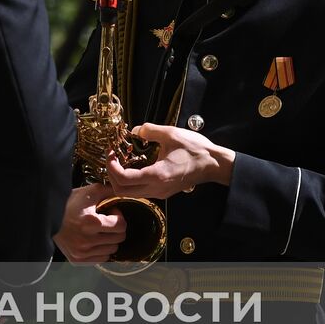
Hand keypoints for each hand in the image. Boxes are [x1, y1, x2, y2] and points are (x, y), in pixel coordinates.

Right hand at [54, 183, 127, 262]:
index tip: (111, 213)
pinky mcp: (78, 260)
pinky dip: (101, 250)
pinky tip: (93, 240)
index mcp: (90, 222)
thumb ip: (108, 190)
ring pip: (111, 250)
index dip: (118, 217)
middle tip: (106, 221)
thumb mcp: (88, 192)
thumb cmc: (67, 204)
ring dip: (109, 239)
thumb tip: (123, 191)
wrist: (47, 217)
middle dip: (116, 228)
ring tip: (98, 230)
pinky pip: (101, 259)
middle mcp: (86, 240)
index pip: (121, 226)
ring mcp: (82, 252)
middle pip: (118, 239)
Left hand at [103, 122, 235, 199]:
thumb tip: (136, 130)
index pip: (123, 179)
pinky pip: (140, 191)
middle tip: (112, 157)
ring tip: (121, 161)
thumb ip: (150, 130)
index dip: (111, 166)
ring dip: (120, 179)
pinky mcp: (163, 192)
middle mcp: (156, 188)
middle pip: (122, 191)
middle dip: (111, 175)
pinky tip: (134, 166)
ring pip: (130, 193)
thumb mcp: (171, 134)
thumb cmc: (196, 150)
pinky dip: (131, 181)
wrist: (213, 164)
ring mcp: (159, 192)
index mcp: (157, 175)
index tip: (111, 153)